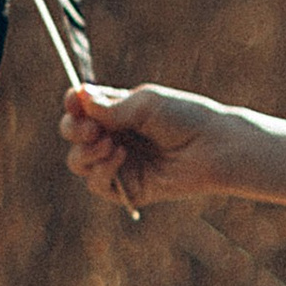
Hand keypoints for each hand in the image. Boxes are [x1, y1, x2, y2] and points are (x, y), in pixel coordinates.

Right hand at [59, 83, 285, 222]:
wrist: (213, 149)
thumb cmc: (185, 118)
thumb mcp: (146, 105)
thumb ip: (111, 107)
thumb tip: (78, 98)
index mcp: (117, 110)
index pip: (80, 107)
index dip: (73, 106)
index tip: (76, 104)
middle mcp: (114, 135)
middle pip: (73, 134)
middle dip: (74, 130)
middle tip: (92, 130)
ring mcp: (119, 162)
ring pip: (79, 161)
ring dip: (86, 153)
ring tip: (111, 145)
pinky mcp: (128, 187)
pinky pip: (97, 185)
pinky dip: (101, 171)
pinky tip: (119, 157)